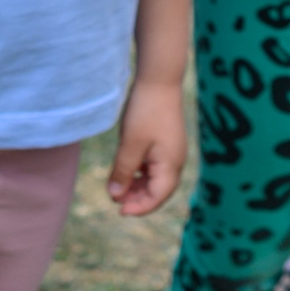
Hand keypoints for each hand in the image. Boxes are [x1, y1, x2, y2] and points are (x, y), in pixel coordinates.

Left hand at [106, 76, 185, 217]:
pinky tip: (126, 170)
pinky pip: (154, 167)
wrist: (159, 80)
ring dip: (137, 186)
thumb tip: (114, 196)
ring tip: (117, 187)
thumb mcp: (130, 144)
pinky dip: (140, 173)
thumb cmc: (145, 111)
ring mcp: (171, 152)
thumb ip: (123, 171)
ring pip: (155, 179)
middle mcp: (175, 162)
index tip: (118, 209)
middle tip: (114, 198)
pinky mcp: (166, 143)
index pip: (157, 197)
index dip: (138, 207)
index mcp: (171, 165)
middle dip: (137, 199)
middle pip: (158, 191)